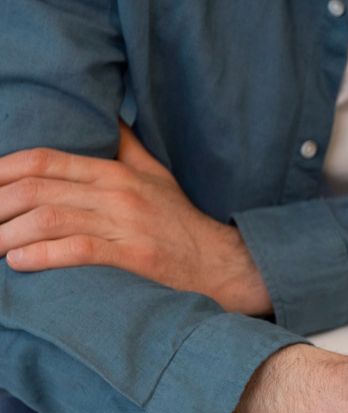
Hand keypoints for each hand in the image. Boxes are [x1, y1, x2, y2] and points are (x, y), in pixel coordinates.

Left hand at [0, 123, 271, 314]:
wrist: (225, 263)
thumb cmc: (182, 222)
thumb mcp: (155, 173)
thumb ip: (125, 145)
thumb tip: (105, 114)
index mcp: (115, 171)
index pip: (44, 161)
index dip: (2, 170)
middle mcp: (117, 194)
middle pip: (37, 190)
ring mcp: (126, 225)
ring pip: (50, 219)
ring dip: (10, 234)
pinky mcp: (135, 258)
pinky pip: (77, 250)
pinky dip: (41, 255)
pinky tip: (19, 261)